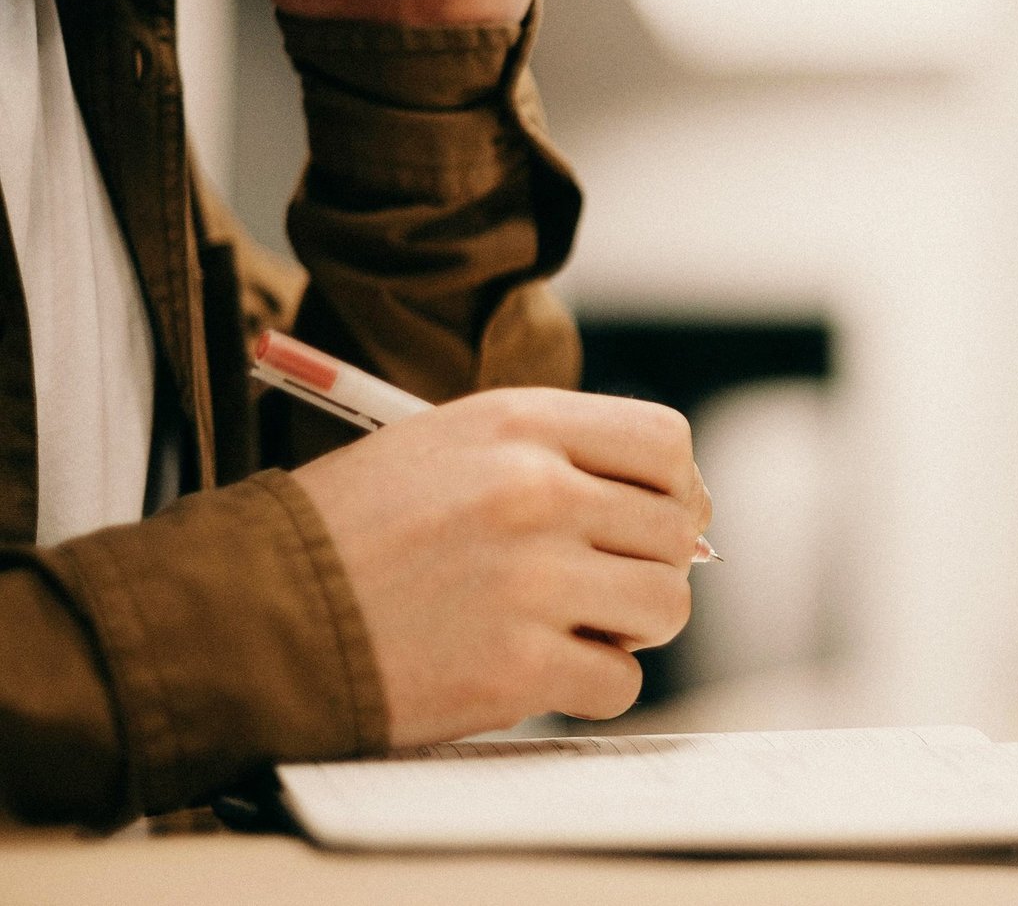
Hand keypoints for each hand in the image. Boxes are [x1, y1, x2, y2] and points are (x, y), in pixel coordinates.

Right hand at [291, 388, 712, 746]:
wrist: (250, 617)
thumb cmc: (346, 533)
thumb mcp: (446, 446)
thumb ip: (553, 458)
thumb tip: (670, 506)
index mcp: (519, 423)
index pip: (665, 442)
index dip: (675, 488)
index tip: (655, 518)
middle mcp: (536, 490)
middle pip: (674, 530)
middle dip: (648, 563)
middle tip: (600, 584)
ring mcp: (532, 579)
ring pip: (665, 605)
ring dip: (630, 626)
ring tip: (572, 624)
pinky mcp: (518, 665)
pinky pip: (621, 681)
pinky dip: (590, 685)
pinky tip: (539, 669)